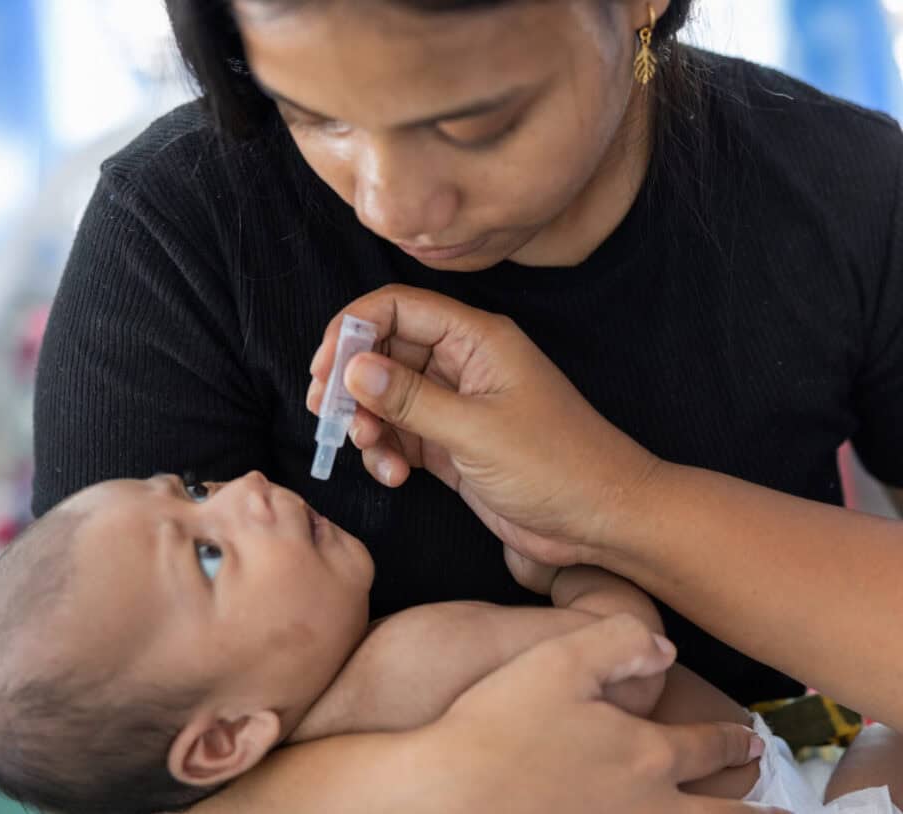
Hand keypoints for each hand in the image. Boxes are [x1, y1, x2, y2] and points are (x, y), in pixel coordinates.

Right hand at [308, 284, 660, 574]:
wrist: (600, 519)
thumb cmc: (557, 465)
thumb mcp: (476, 430)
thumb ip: (410, 399)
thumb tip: (353, 368)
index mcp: (477, 340)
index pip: (401, 308)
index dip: (355, 328)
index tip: (325, 366)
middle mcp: (462, 365)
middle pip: (386, 353)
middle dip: (352, 383)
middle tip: (327, 413)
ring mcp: (455, 405)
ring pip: (388, 398)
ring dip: (368, 424)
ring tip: (371, 451)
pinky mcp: (451, 444)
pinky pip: (402, 436)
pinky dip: (388, 454)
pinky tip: (396, 477)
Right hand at [423, 615, 777, 813]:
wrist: (450, 794)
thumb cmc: (500, 724)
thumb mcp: (557, 659)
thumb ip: (617, 641)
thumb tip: (666, 649)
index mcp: (645, 755)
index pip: (704, 749)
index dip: (732, 743)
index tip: (753, 741)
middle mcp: (646, 807)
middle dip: (755, 812)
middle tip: (779, 809)